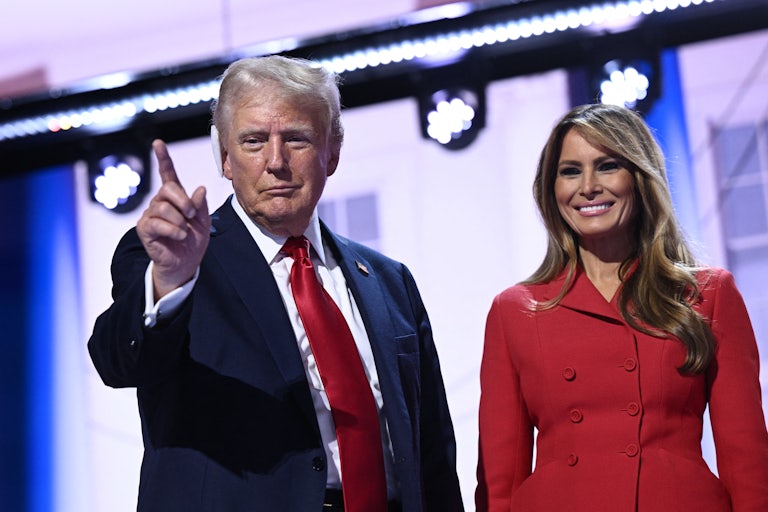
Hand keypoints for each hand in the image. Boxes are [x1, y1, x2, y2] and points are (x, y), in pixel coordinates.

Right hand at [136, 139, 210, 299]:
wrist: (185, 263)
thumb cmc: (193, 241)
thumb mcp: (203, 221)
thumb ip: (200, 205)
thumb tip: (200, 189)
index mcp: (175, 198)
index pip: (167, 174)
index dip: (163, 158)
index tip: (158, 143)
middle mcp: (160, 203)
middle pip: (167, 189)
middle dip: (184, 202)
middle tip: (191, 216)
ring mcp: (150, 215)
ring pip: (163, 207)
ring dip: (180, 220)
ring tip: (185, 231)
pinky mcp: (144, 229)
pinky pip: (157, 223)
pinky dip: (173, 230)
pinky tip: (179, 236)